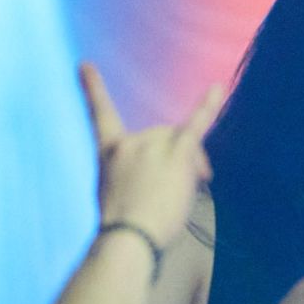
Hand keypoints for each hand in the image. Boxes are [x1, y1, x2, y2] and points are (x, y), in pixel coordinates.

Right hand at [79, 64, 220, 249]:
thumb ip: (136, 176)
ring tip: (181, 196)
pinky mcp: (175, 153)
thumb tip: (174, 171)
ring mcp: (152, 145)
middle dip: (174, 159)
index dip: (93, 88)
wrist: (128, 238)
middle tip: (177, 193)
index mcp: (109, 153)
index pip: (100, 115)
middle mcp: (129, 142)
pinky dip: (209, 106)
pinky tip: (218, 88)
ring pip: (182, 143)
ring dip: (190, 165)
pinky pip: (196, 125)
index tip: (85, 65)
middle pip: (162, 136)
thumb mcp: (118, 197)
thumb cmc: (124, 230)